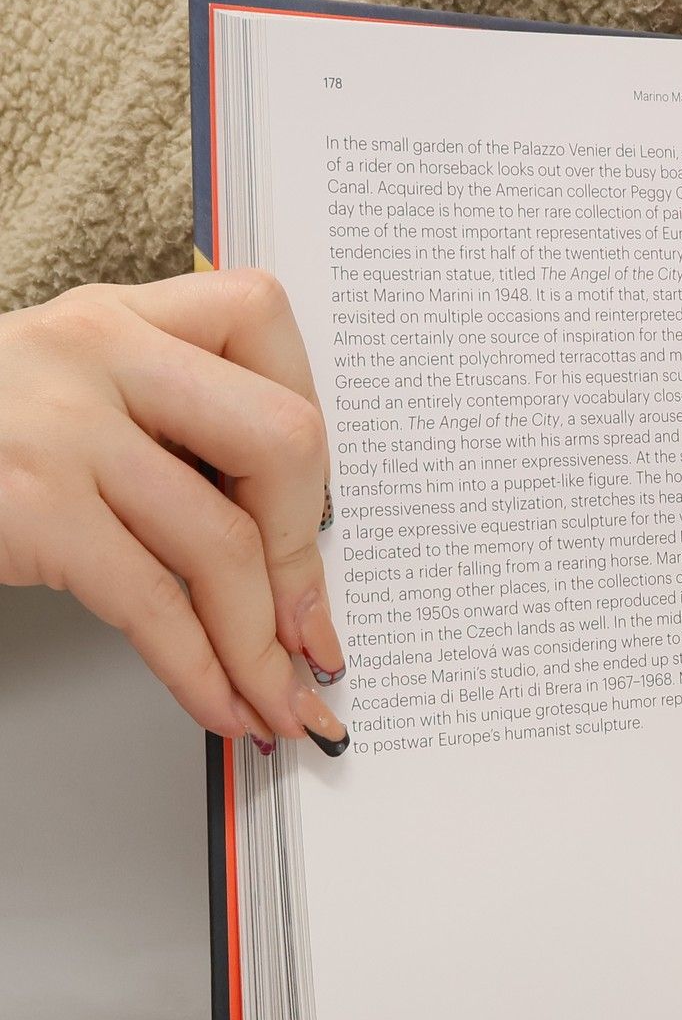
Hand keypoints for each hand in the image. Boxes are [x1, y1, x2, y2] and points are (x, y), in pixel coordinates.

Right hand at [0, 271, 348, 753]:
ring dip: (263, 648)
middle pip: (282, 438)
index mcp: (114, 314)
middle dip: (306, 555)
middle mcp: (94, 349)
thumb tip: (283, 553)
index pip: (262, 321)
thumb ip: (161, 430)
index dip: (307, 431)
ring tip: (277, 700)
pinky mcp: (29, 506)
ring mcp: (58, 426)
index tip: (314, 518)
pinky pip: (155, 603)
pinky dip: (204, 671)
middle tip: (305, 629)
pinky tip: (221, 704)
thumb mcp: (62, 400)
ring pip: (226, 542)